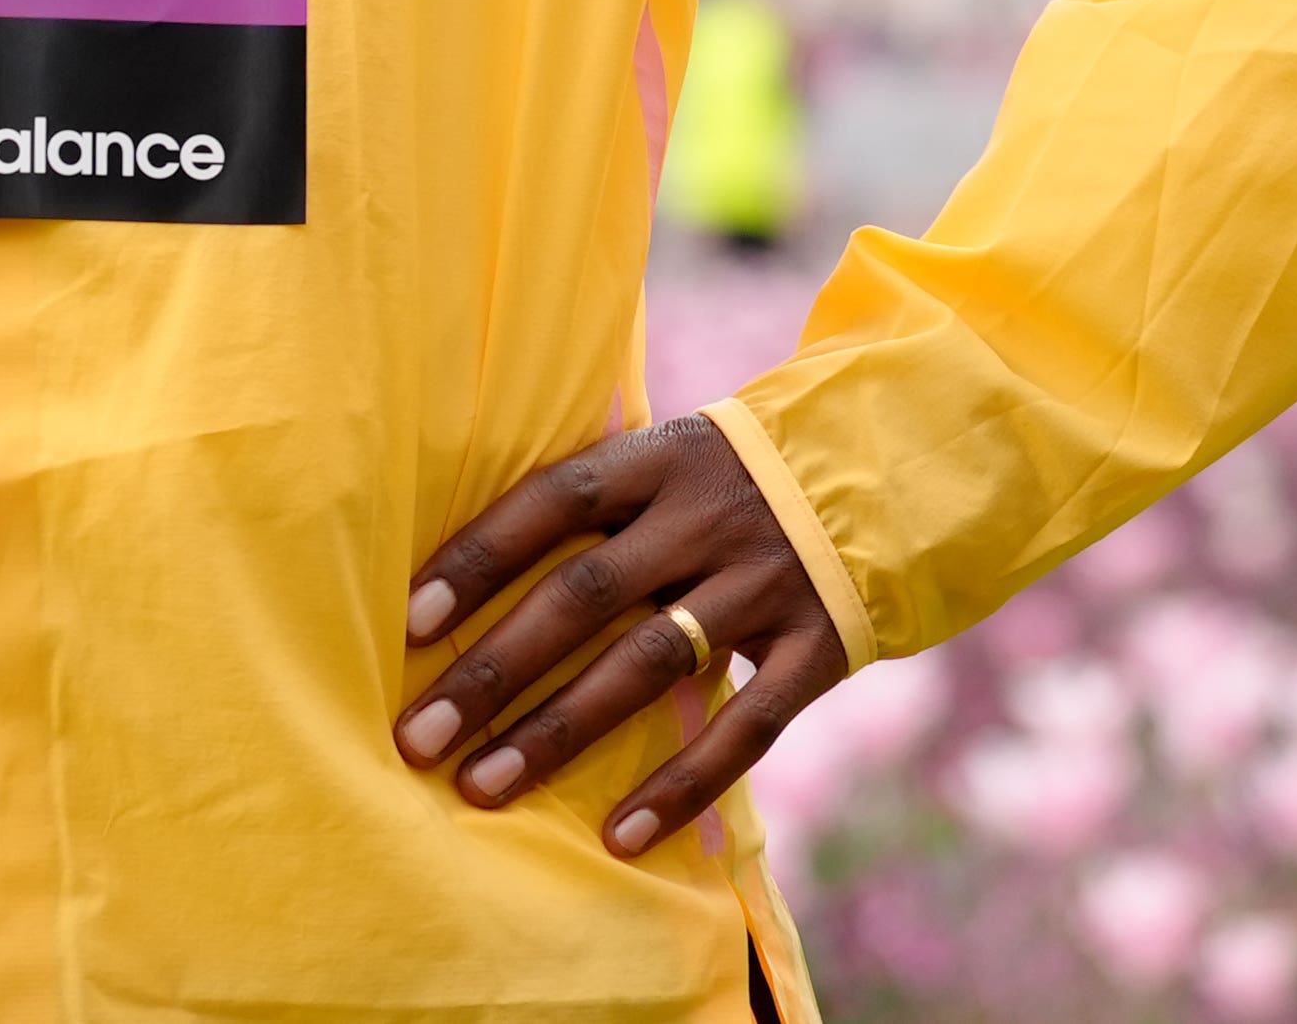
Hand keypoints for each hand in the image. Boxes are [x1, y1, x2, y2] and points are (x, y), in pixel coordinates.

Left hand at [394, 417, 853, 857]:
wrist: (887, 472)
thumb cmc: (732, 480)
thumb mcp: (669, 460)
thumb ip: (595, 506)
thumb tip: (460, 568)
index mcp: (658, 460)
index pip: (551, 502)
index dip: (480, 558)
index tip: (408, 623)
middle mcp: (706, 518)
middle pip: (585, 596)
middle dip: (494, 670)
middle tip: (417, 735)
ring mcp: (764, 584)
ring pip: (648, 665)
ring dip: (559, 732)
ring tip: (482, 788)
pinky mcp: (817, 647)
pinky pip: (745, 727)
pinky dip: (682, 785)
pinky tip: (621, 837)